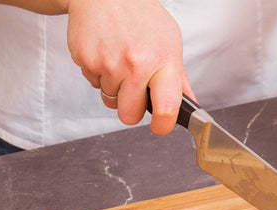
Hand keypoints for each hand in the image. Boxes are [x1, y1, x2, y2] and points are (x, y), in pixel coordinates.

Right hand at [65, 0, 193, 134]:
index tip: (161, 126)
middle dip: (131, 109)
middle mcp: (136, 64)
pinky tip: (106, 53)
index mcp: (163, 61)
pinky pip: (93, 84)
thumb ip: (179, 78)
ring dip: (114, 87)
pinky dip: (99, 74)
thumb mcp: (170, 41)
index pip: (166, 108)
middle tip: (134, 91)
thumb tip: (190, 104)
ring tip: (119, 61)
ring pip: (110, 100)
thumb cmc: (141, 16)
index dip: (163, 125)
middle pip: (129, 115)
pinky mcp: (86, 61)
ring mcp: (109, 64)